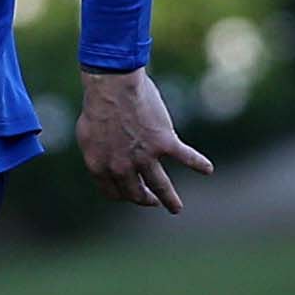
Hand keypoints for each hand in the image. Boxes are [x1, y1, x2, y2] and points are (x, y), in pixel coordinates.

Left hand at [76, 66, 212, 211]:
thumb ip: (97, 153)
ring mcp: (144, 157)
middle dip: (145, 199)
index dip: (123, 195)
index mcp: (100, 167)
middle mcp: (122, 168)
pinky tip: (208, 169)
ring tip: (176, 208)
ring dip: (170, 199)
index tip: (131, 194)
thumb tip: (103, 161)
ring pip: (160, 186)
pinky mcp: (164, 143)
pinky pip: (186, 157)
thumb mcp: (86, 135)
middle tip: (153, 201)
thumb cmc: (98, 104)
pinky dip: (199, 163)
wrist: (113, 86)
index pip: (113, 192)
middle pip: (136, 193)